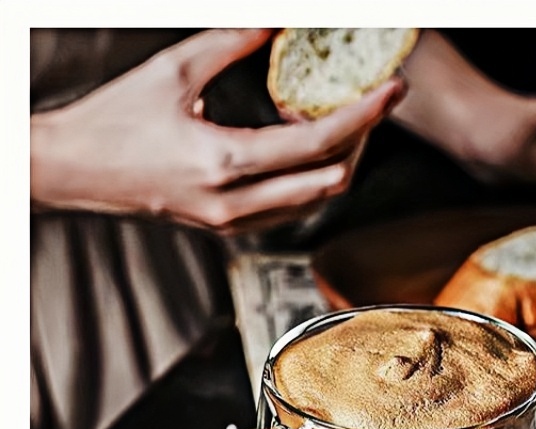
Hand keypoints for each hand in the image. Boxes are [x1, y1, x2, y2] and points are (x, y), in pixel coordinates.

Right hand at [30, 29, 404, 234]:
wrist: (76, 173)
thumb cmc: (114, 124)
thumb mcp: (173, 72)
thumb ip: (232, 44)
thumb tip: (279, 22)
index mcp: (224, 164)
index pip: (316, 144)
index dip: (363, 117)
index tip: (391, 93)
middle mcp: (236, 205)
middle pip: (330, 182)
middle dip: (363, 143)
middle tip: (374, 107)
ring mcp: (235, 224)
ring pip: (315, 203)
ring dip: (340, 164)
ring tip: (346, 124)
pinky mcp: (231, 230)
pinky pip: (292, 212)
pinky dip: (312, 181)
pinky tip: (309, 151)